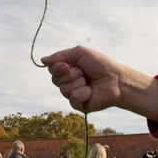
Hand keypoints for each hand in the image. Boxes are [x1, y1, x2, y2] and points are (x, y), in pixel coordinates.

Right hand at [41, 46, 157, 120]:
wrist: (115, 79)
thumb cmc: (100, 64)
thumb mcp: (80, 53)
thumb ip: (60, 55)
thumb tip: (42, 60)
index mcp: (68, 69)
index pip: (52, 70)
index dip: (57, 68)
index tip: (67, 65)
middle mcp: (68, 81)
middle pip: (55, 80)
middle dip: (70, 74)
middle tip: (83, 72)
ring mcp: (73, 93)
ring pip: (63, 89)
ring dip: (78, 82)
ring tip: (89, 81)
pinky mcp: (79, 105)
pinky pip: (72, 98)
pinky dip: (83, 92)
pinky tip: (91, 91)